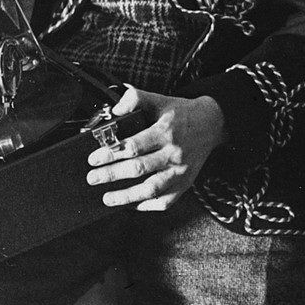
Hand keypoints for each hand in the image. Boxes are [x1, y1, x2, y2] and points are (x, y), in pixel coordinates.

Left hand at [87, 87, 226, 209]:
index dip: (111, 154)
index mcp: (165, 132)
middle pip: (139, 169)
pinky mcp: (185, 184)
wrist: (212, 123)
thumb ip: (136, 99)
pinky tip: (131, 204)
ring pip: (151, 189)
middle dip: (112, 175)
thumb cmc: (182, 113)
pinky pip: (165, 201)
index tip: (94, 158)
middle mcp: (174, 153)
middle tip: (92, 178)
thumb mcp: (160, 100)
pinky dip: (147, 206)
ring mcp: (180, 171)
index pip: (134, 146)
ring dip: (126, 197)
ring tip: (107, 198)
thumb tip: (115, 110)